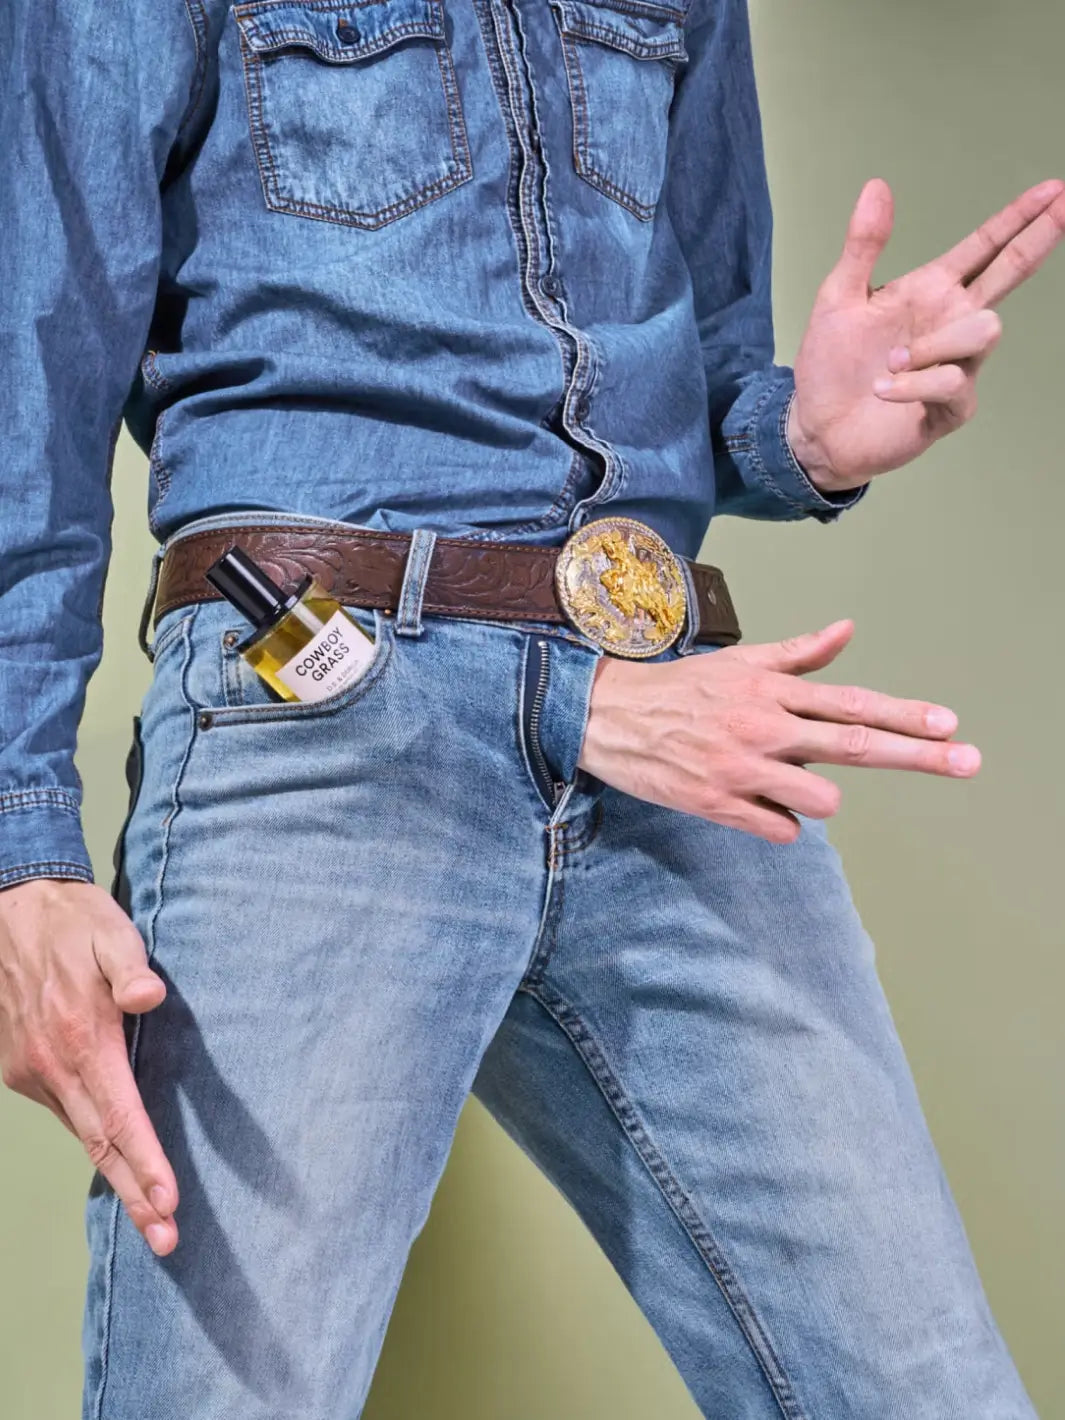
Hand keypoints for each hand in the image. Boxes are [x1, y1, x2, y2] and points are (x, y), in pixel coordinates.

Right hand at [0, 879, 178, 1253]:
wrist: (11, 907)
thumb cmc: (72, 921)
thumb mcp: (110, 931)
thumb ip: (131, 967)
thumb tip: (151, 997)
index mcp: (81, 1040)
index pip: (121, 1117)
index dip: (146, 1163)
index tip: (169, 1203)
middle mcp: (51, 1068)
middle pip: (101, 1145)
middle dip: (137, 1197)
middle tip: (168, 1242)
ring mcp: (31, 1072)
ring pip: (82, 1134)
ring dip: (117, 1173)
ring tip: (153, 1212)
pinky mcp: (22, 1067)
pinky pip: (65, 1112)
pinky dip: (93, 1139)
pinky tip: (116, 1155)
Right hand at [576, 620, 979, 842]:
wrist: (608, 717)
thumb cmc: (681, 690)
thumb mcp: (740, 662)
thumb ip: (798, 654)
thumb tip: (848, 630)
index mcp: (771, 690)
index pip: (852, 703)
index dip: (906, 715)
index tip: (950, 725)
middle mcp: (764, 726)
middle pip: (856, 745)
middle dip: (918, 755)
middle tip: (968, 762)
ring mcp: (742, 769)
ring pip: (820, 799)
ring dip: (818, 796)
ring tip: (782, 779)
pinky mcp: (717, 804)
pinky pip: (778, 829)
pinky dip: (779, 821)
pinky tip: (754, 802)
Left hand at [786, 177, 1064, 492]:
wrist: (816, 429)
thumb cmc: (830, 365)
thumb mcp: (838, 299)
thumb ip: (863, 246)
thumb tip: (877, 185)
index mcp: (931, 291)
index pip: (986, 248)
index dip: (1019, 218)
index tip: (1055, 190)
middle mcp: (952, 324)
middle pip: (1010, 275)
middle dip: (1036, 241)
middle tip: (1064, 208)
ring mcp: (957, 366)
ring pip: (983, 331)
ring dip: (935, 344)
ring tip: (889, 361)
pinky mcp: (950, 408)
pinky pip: (952, 384)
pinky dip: (913, 385)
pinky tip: (883, 391)